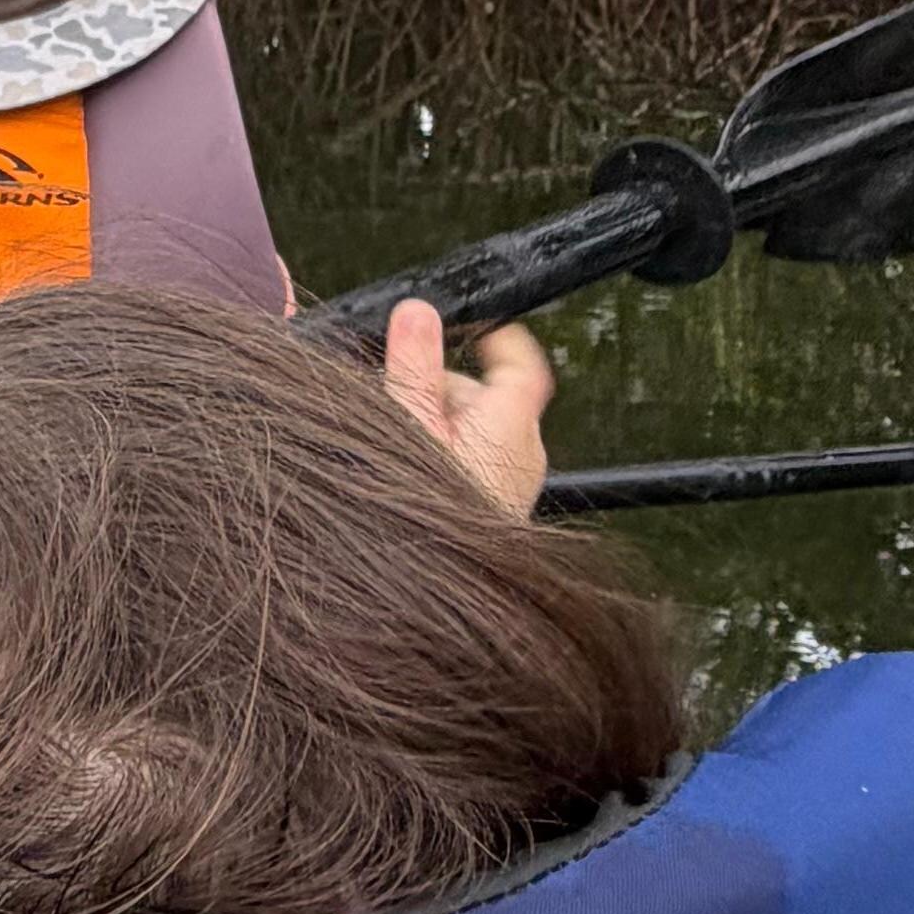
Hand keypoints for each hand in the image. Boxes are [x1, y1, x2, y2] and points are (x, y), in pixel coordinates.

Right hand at [380, 298, 552, 518]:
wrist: (438, 602)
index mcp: (512, 422)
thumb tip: (417, 311)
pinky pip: (472, 467)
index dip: (497, 335)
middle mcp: (523, 453)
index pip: (520, 361)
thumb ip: (414, 365)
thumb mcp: (408, 427)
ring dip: (435, 426)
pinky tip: (404, 477)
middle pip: (484, 394)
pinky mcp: (495, 514)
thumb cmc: (428, 519)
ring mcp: (512, 487)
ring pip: (474, 432)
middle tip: (391, 393)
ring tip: (390, 441)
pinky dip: (442, 458)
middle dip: (439, 387)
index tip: (468, 323)